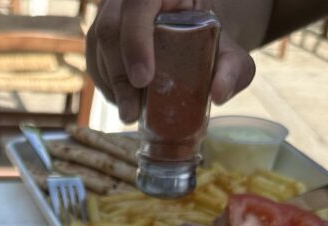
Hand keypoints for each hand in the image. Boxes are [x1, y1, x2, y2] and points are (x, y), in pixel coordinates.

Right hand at [86, 0, 256, 123]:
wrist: (192, 36)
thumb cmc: (209, 42)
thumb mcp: (229, 53)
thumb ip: (234, 68)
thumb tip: (219, 94)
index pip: (138, 5)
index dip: (136, 42)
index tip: (144, 79)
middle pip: (109, 28)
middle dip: (119, 74)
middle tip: (132, 112)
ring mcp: (110, 13)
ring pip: (96, 45)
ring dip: (112, 84)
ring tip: (131, 112)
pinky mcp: (100, 36)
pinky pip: (93, 60)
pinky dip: (107, 86)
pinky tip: (125, 101)